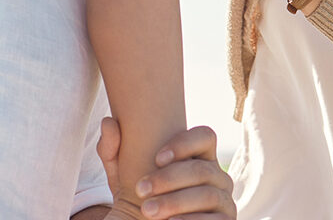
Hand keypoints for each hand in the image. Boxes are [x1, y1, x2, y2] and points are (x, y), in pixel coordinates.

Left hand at [96, 118, 234, 219]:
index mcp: (200, 157)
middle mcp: (218, 176)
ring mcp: (224, 200)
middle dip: (169, 179)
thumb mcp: (122, 176)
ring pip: (207, 195)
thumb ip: (113, 150)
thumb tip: (108, 122)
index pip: (205, 136)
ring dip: (175, 202)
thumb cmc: (139, 197)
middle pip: (201, 169)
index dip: (184, 143)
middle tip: (140, 190)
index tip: (157, 159)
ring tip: (147, 211)